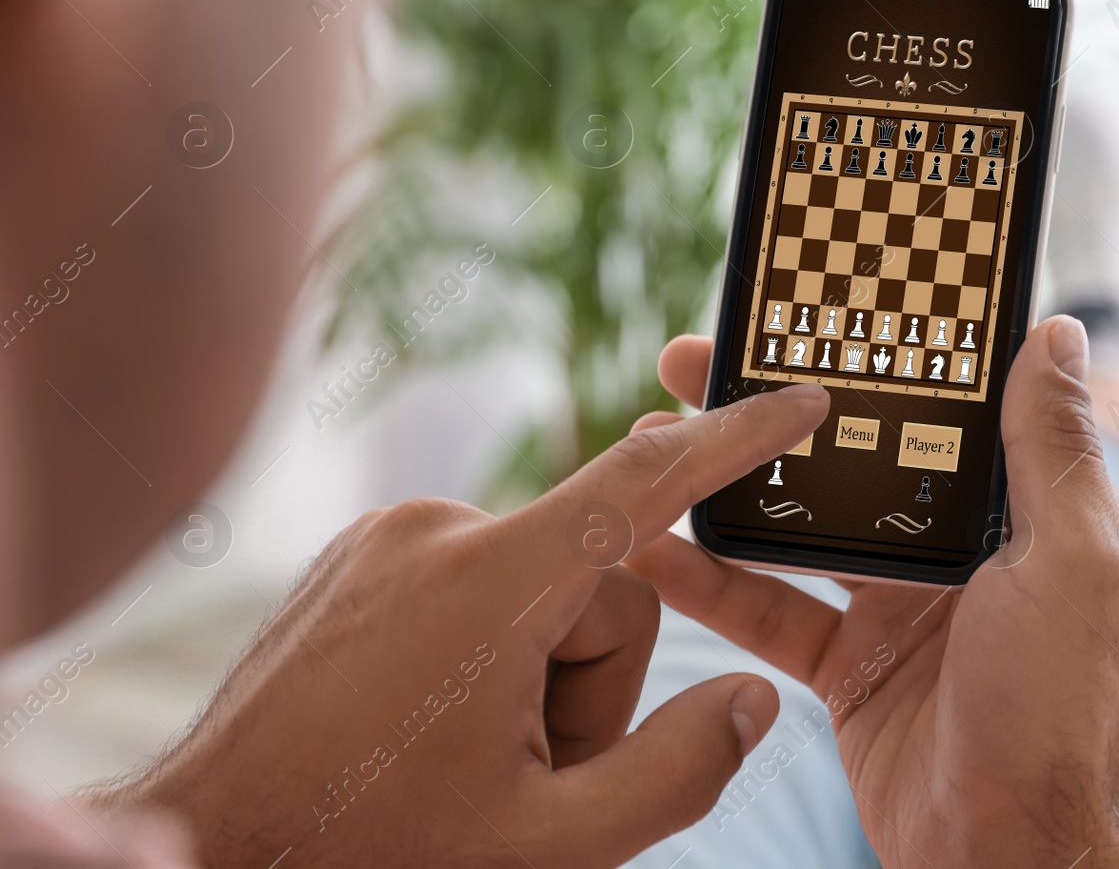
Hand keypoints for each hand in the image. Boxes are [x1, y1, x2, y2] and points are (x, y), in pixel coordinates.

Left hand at [91, 384, 830, 867]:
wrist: (210, 850)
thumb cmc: (375, 857)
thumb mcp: (550, 846)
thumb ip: (677, 772)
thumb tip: (756, 697)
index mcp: (490, 586)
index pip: (647, 485)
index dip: (738, 442)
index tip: (801, 402)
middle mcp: (438, 529)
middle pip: (601, 584)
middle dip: (593, 684)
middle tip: (526, 775)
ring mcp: (390, 534)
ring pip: (542, 587)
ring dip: (537, 675)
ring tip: (467, 757)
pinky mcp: (364, 552)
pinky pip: (479, 580)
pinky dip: (488, 648)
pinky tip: (430, 723)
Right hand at [631, 318, 1118, 866]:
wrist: (1021, 858)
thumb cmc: (1069, 713)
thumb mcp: (1076, 561)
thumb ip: (1055, 449)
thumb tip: (1058, 334)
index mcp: (1017, 513)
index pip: (937, 412)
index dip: (874, 362)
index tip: (809, 314)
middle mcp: (957, 552)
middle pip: (850, 460)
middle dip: (776, 413)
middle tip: (699, 366)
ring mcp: (897, 610)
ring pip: (797, 528)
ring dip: (728, 486)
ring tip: (654, 441)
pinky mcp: (848, 668)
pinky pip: (767, 609)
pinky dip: (708, 582)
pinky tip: (650, 547)